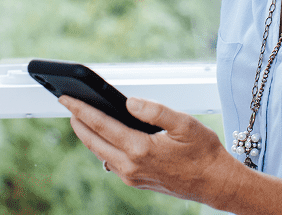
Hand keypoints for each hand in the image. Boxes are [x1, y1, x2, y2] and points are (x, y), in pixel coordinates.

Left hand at [60, 96, 245, 209]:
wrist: (214, 183)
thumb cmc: (203, 152)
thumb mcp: (184, 124)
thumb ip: (155, 110)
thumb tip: (129, 101)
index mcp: (140, 149)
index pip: (101, 125)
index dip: (81, 110)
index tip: (66, 99)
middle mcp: (131, 166)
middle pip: (93, 141)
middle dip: (78, 122)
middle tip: (67, 104)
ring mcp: (131, 177)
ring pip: (100, 153)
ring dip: (88, 135)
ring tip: (81, 118)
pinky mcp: (136, 181)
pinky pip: (111, 161)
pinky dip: (102, 147)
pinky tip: (103, 136)